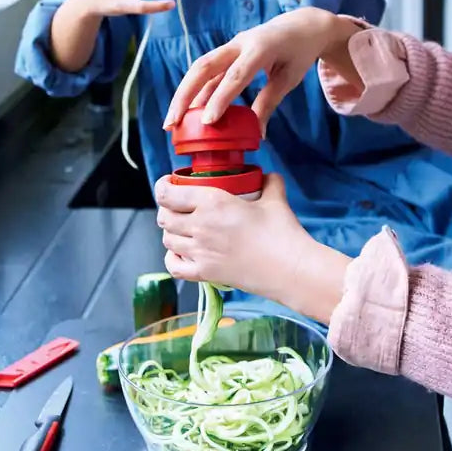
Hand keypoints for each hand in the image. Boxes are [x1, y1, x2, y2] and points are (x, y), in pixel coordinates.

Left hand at [156, 173, 350, 322]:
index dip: (162, 186)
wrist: (289, 269)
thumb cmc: (282, 234)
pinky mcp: (205, 273)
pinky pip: (173, 266)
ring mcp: (200, 252)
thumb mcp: (275, 198)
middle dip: (167, 209)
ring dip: (171, 232)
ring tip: (182, 228)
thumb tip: (267, 176)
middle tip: (177, 206)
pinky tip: (182, 252)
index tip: (167, 184)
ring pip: (167, 239)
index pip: (167, 194)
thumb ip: (269, 182)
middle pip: (164, 217)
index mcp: (212, 202)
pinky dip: (172, 257)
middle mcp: (200, 227)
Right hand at [163, 7, 359, 133]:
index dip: (220, 99)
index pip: (236, 75)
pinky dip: (196, 91)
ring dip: (184, 94)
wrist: (300, 25)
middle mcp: (239, 43)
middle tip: (171, 123)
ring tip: (172, 122)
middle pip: (204, 66)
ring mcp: (230, 46)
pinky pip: (207, 72)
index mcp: (260, 48)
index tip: (207, 122)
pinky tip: (188, 112)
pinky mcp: (227, 52)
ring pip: (199, 68)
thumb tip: (257, 133)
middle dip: (185, 95)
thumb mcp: (289, 78)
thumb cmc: (298, 52)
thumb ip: (269, 102)